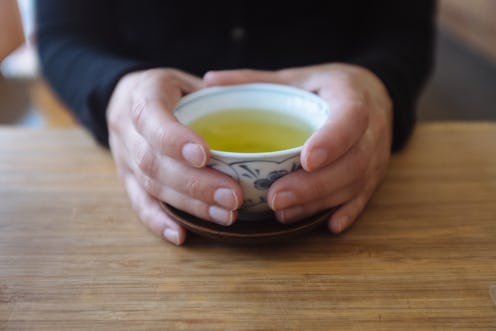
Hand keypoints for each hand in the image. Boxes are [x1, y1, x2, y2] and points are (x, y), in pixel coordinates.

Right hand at [107, 69, 242, 244]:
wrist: (129, 99)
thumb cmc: (170, 90)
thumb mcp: (188, 79)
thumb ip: (213, 92)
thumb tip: (255, 108)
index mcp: (142, 93)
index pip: (151, 117)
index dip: (175, 139)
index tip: (205, 155)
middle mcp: (126, 127)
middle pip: (153, 161)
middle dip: (195, 183)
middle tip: (232, 197)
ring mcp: (123, 156)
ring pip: (149, 186)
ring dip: (188, 205)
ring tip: (225, 215)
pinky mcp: (126, 179)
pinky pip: (138, 204)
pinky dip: (159, 221)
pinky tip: (181, 235)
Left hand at [204, 64, 392, 232]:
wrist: (372, 95)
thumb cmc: (327, 87)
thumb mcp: (296, 77)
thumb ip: (255, 80)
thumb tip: (208, 81)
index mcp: (352, 96)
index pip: (351, 118)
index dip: (332, 140)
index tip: (306, 159)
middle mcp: (371, 130)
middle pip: (352, 163)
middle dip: (313, 185)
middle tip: (275, 198)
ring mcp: (375, 156)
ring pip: (355, 185)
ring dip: (319, 202)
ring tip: (283, 213)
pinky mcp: (375, 176)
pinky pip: (363, 198)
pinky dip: (346, 213)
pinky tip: (327, 226)